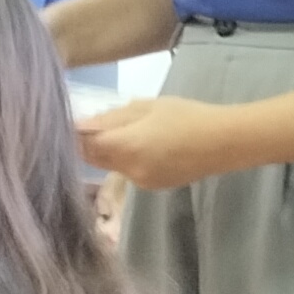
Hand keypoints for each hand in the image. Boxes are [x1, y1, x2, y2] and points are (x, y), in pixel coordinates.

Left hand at [75, 95, 249, 193]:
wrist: (225, 142)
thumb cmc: (187, 116)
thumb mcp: (147, 107)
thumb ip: (111, 118)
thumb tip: (80, 124)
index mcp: (126, 147)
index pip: (84, 145)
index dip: (73, 134)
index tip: (68, 121)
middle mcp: (129, 170)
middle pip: (93, 159)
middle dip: (88, 143)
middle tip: (93, 122)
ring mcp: (141, 182)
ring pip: (110, 166)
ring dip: (108, 150)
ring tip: (125, 129)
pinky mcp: (153, 186)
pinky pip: (128, 171)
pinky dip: (125, 158)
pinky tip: (142, 143)